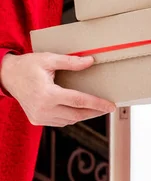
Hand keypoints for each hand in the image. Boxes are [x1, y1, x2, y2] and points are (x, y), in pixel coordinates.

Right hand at [0, 52, 115, 126]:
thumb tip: (90, 61)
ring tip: (94, 108)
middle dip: (94, 112)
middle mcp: (43, 109)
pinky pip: (59, 122)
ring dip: (82, 115)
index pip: (79, 101)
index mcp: (47, 94)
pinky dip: (70, 117)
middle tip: (107, 108)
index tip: (110, 106)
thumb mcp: (49, 59)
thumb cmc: (27, 65)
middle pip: (76, 115)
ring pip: (69, 121)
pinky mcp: (36, 120)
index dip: (97, 104)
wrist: (7, 76)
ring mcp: (39, 117)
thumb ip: (71, 62)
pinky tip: (76, 109)